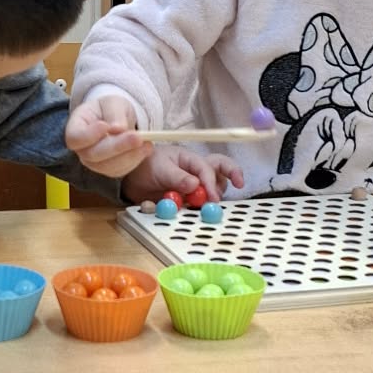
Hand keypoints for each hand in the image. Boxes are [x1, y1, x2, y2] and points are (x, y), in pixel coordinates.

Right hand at [65, 94, 151, 178]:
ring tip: (147, 142)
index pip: (75, 138)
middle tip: (137, 137)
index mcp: (76, 128)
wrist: (119, 120)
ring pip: (109, 166)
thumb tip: (118, 129)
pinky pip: (121, 170)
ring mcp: (95, 163)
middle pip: (93, 155)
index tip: (105, 126)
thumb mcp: (113, 103)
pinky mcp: (110, 170)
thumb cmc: (110, 109)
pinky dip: (135, 160)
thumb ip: (114, 113)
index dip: (89, 135)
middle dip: (117, 147)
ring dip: (130, 155)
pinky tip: (146, 148)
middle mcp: (82, 149)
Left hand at [123, 149, 243, 206]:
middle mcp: (196, 172)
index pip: (207, 168)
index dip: (211, 183)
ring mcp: (194, 186)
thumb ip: (177, 176)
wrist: (132, 179)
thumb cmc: (146, 165)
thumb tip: (196, 184)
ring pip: (214, 189)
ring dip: (214, 196)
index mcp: (190, 159)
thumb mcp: (160, 168)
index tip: (212, 198)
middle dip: (233, 174)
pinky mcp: (189, 199)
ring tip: (205, 205)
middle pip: (221, 169)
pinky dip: (201, 208)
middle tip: (239, 183)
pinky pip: (200, 204)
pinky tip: (195, 212)